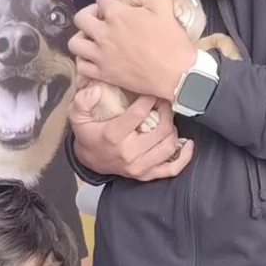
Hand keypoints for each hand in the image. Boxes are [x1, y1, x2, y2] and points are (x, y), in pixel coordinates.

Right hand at [68, 86, 193, 180]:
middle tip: (164, 102)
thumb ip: (82, 102)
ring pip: (169, 146)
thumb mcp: (77, 116)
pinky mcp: (145, 175)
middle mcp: (129, 153)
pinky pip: (171, 169)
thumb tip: (97, 90)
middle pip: (161, 129)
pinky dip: (183, 157)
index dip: (150, 98)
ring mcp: (139, 167)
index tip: (152, 90)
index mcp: (113, 136)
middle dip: (166, 112)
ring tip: (168, 117)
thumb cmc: (87, 134)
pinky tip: (187, 144)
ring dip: (173, 129)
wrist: (89, 160)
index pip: (140, 113)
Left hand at [70, 0, 195, 101]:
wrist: (176, 74)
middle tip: (102, 17)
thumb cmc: (172, 40)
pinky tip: (93, 57)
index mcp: (117, 15)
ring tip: (94, 37)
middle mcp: (103, 34)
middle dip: (90, 13)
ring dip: (82, 36)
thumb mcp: (164, 5)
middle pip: (81, 18)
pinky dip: (84, 60)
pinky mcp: (103, 74)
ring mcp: (101, 55)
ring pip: (75, 43)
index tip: (121, 2)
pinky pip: (81, 66)